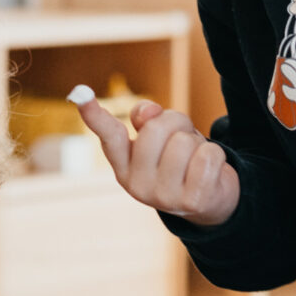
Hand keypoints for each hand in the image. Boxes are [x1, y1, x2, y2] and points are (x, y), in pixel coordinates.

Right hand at [75, 95, 239, 226]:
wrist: (210, 200)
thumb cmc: (180, 160)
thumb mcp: (163, 137)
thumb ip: (150, 119)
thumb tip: (150, 112)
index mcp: (124, 166)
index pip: (109, 136)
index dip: (94, 114)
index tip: (78, 93)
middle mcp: (137, 185)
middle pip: (156, 128)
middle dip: (177, 124)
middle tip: (184, 140)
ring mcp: (163, 197)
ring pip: (183, 141)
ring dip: (198, 143)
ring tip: (196, 159)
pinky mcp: (191, 202)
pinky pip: (207, 156)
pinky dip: (216, 156)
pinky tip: (211, 171)